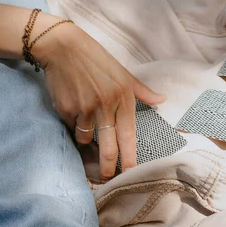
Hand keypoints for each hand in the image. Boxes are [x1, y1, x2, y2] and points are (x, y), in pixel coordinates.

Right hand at [32, 14, 165, 180]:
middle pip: (108, 148)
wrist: (63, 47)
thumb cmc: (96, 60)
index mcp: (123, 97)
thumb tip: (162, 99)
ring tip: (85, 126)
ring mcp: (84, 109)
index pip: (128, 136)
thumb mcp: (123, 73)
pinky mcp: (66, 110)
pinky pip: (72, 128)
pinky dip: (73, 126)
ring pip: (86, 140)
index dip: (129, 158)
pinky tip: (73, 109)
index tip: (130, 174)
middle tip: (107, 179)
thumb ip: (142, 91)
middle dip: (107, 168)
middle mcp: (105, 106)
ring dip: (86, 142)